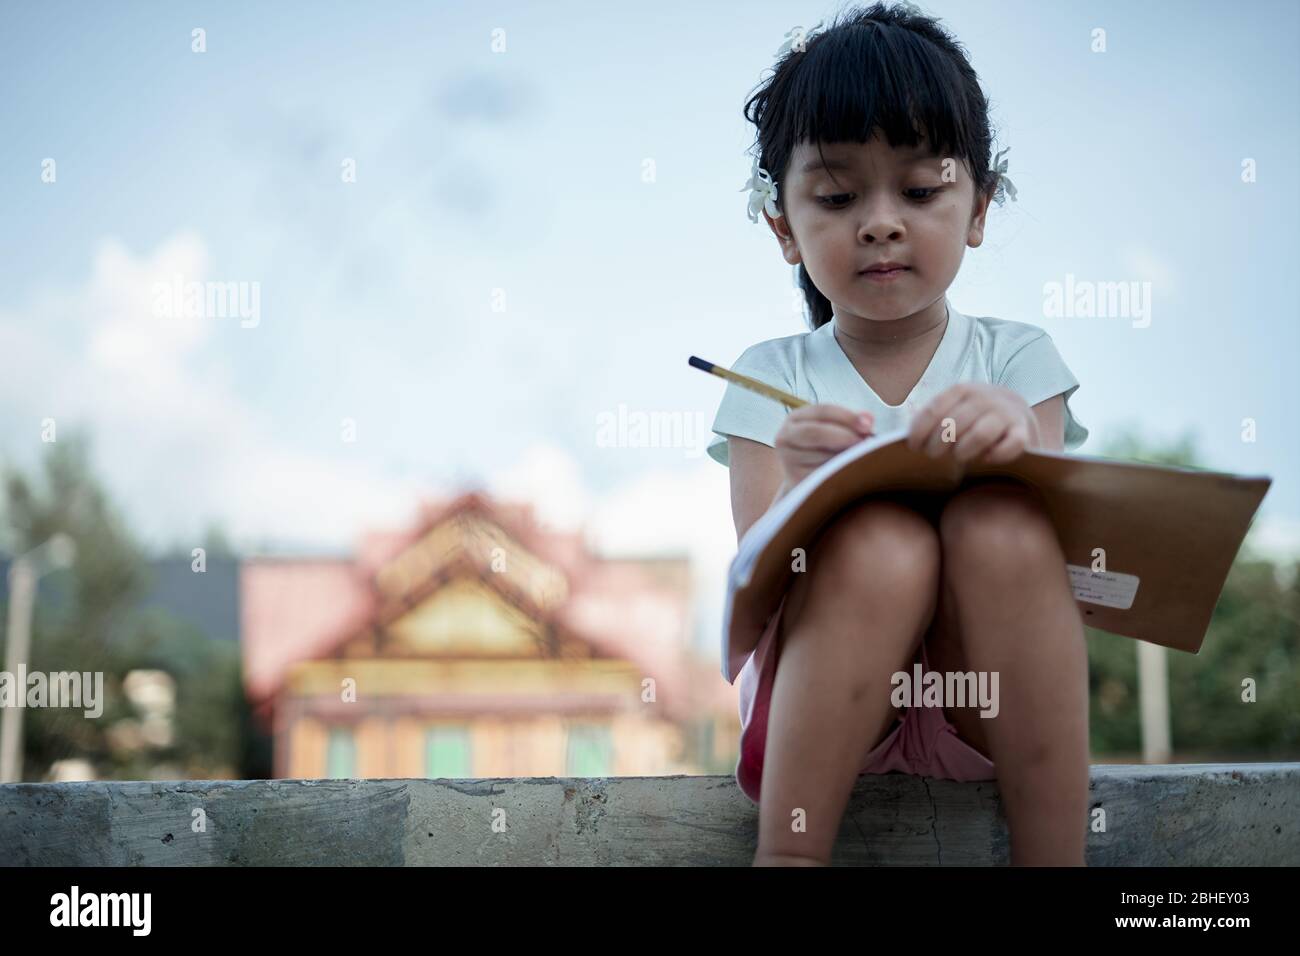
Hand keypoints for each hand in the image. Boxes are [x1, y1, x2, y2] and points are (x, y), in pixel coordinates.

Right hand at [774, 403, 874, 486]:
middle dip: (844, 436)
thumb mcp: (833, 430)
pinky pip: (821, 474)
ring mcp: (787, 459)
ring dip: (844, 457)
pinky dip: (838, 472)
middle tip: (865, 443)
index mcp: (796, 418)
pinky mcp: (794, 478)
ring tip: (858, 458)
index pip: (823, 411)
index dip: (847, 417)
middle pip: (816, 433)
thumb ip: (850, 422)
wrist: (806, 478)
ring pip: (821, 456)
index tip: (868, 425)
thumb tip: (868, 418)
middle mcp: (785, 436)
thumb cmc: (824, 449)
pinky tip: (848, 471)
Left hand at [905, 383, 1037, 465]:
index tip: (913, 447)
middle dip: (939, 443)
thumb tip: (906, 438)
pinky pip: (1011, 445)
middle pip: (955, 423)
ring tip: (958, 457)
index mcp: (962, 390)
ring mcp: (1006, 413)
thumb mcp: (953, 410)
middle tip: (933, 455)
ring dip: (964, 450)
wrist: (1017, 415)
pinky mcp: (1024, 431)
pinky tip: (986, 459)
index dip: (920, 430)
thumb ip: (933, 419)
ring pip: (981, 434)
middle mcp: (985, 398)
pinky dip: (997, 455)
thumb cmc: (974, 419)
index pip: (935, 410)